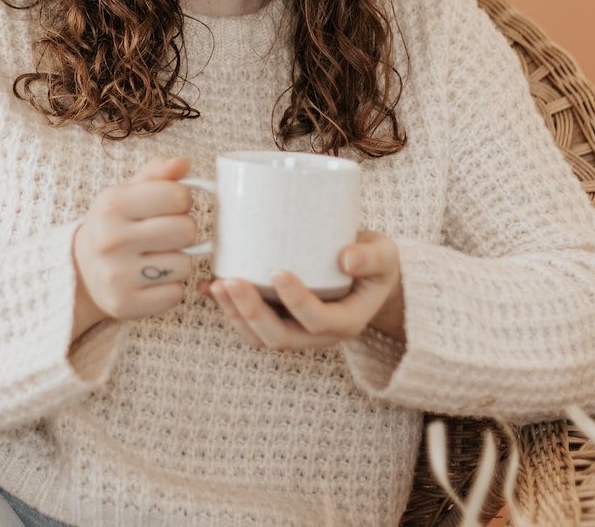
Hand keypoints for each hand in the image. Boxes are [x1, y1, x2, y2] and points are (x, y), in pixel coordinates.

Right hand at [72, 155, 201, 324]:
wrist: (79, 272)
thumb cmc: (113, 226)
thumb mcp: (126, 194)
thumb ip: (157, 175)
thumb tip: (184, 162)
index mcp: (112, 204)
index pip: (178, 196)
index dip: (181, 200)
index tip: (168, 207)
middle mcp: (111, 239)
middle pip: (187, 230)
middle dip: (183, 231)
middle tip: (164, 234)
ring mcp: (117, 275)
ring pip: (185, 264)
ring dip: (178, 261)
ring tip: (156, 257)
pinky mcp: (125, 305)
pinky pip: (175, 294)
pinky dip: (169, 288)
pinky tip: (151, 280)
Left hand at [198, 230, 403, 350]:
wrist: (368, 279)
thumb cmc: (375, 265)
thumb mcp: (385, 257)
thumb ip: (370, 257)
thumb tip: (346, 257)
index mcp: (346, 322)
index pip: (318, 321)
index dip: (296, 302)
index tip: (278, 272)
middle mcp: (317, 335)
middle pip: (280, 337)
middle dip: (251, 313)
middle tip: (232, 282)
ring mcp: (295, 331)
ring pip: (259, 337)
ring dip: (234, 314)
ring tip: (216, 285)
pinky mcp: (279, 320)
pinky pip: (250, 325)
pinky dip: (228, 309)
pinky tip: (209, 288)